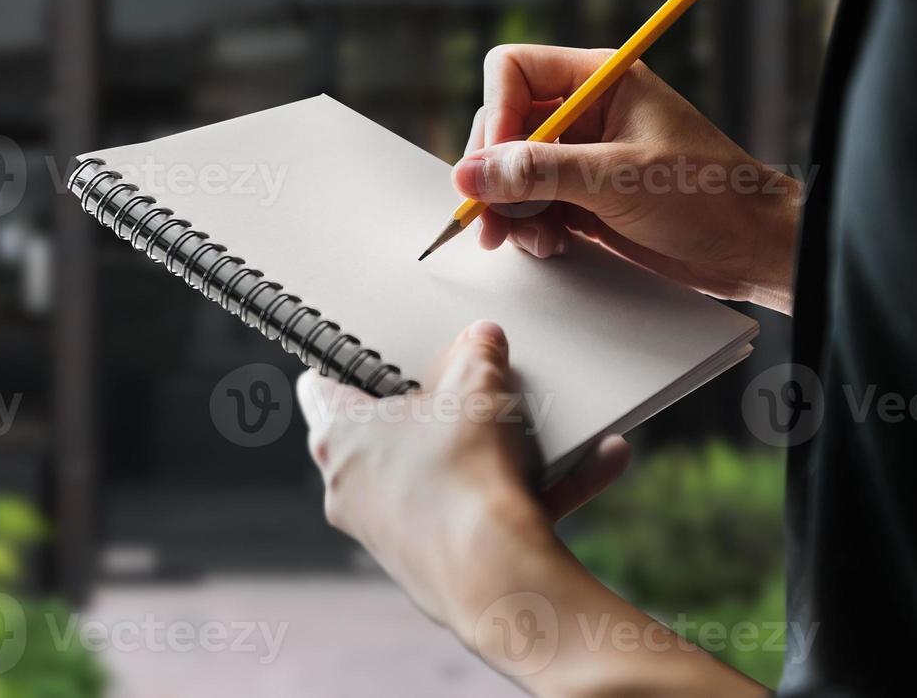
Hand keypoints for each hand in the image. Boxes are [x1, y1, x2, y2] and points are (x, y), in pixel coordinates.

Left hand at [296, 321, 629, 632]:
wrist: (497, 580)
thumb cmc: (463, 475)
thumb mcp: (477, 389)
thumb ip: (478, 353)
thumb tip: (482, 336)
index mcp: (337, 436)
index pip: (320, 384)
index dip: (350, 359)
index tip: (386, 349)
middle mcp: (351, 486)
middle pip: (389, 428)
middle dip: (439, 404)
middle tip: (475, 381)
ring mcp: (389, 529)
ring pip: (444, 471)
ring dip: (499, 447)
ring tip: (552, 422)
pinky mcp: (434, 560)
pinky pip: (482, 510)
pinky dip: (534, 489)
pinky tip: (597, 463)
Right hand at [454, 45, 799, 313]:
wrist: (752, 247)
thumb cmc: (709, 195)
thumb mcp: (619, 180)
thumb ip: (539, 174)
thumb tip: (471, 175)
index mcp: (600, 79)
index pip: (514, 72)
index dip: (496, 115)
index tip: (497, 166)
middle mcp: (585, 112)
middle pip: (503, 126)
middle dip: (494, 173)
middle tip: (491, 218)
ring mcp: (582, 156)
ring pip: (510, 171)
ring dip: (510, 208)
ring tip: (533, 240)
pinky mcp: (583, 197)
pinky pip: (531, 204)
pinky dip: (528, 227)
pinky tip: (550, 245)